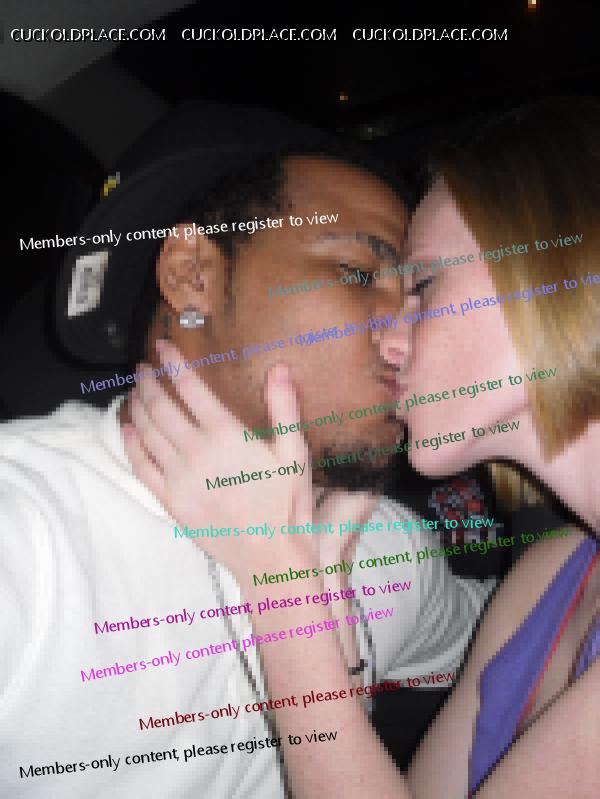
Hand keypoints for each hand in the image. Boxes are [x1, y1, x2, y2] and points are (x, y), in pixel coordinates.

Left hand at [123, 341, 317, 581]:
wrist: (269, 554)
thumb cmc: (285, 502)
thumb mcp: (294, 451)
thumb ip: (283, 407)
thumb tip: (278, 368)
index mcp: (225, 434)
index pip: (191, 387)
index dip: (173, 363)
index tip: (163, 347)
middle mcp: (195, 451)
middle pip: (161, 407)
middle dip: (148, 382)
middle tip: (142, 368)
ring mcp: (178, 477)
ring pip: (148, 433)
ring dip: (138, 407)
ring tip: (134, 392)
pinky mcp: (170, 500)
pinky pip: (142, 467)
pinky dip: (131, 445)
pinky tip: (128, 431)